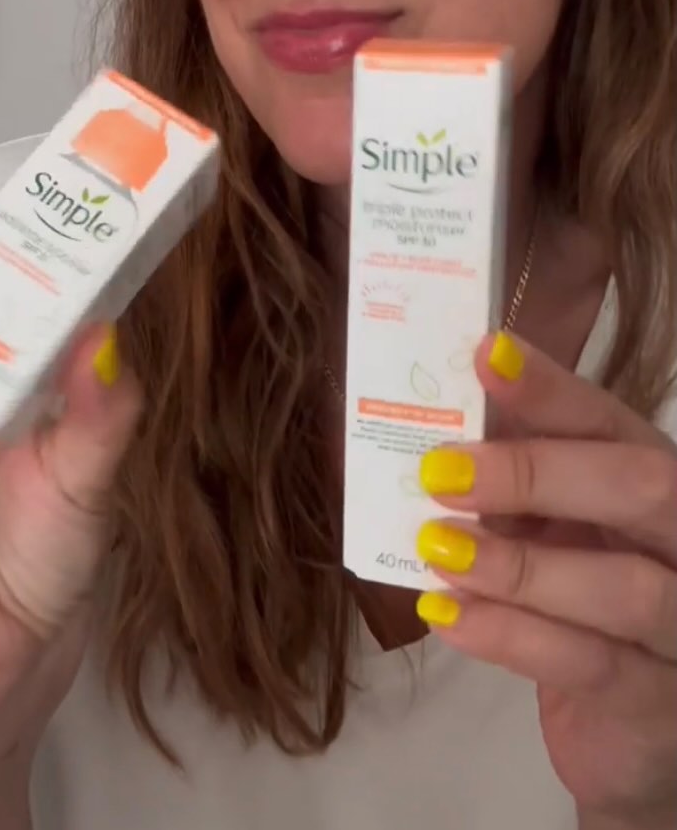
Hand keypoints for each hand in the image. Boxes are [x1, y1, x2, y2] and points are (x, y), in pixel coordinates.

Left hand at [413, 331, 676, 829]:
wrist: (632, 730)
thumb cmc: (585, 604)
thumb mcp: (558, 528)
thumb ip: (518, 483)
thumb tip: (431, 429)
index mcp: (657, 481)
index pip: (611, 421)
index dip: (552, 388)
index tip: (485, 355)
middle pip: (639, 488)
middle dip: (539, 472)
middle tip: (441, 471)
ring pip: (623, 588)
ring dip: (518, 566)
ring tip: (436, 547)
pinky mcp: (657, 706)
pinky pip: (589, 667)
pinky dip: (511, 637)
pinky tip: (447, 615)